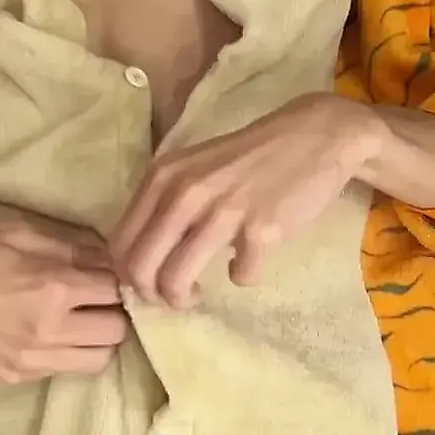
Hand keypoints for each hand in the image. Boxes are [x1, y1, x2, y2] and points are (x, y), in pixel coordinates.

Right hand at [0, 218, 129, 384]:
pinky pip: (60, 372)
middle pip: (117, 331)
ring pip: (97, 361)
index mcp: (55, 286)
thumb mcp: (11, 231)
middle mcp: (52, 329)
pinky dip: (65, 354)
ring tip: (79, 322)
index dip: (116, 278)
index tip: (108, 272)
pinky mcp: (12, 377)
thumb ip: (64, 245)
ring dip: (97, 340)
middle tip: (96, 298)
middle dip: (114, 311)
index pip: (115, 288)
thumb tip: (102, 255)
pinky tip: (46, 335)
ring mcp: (32, 360)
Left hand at [109, 93, 378, 307]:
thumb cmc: (251, 157)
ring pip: (175, 280)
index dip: (130, 275)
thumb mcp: (194, 168)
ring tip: (199, 292)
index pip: (120, 244)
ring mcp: (223, 212)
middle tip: (174, 295)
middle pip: (140, 269)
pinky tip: (249, 259)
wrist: (315, 137)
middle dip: (153, 295)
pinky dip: (243, 276)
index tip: (151, 280)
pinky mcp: (262, 230)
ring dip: (184, 298)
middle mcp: (184, 193)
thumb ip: (165, 204)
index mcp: (163, 177)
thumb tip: (141, 258)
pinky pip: (239, 277)